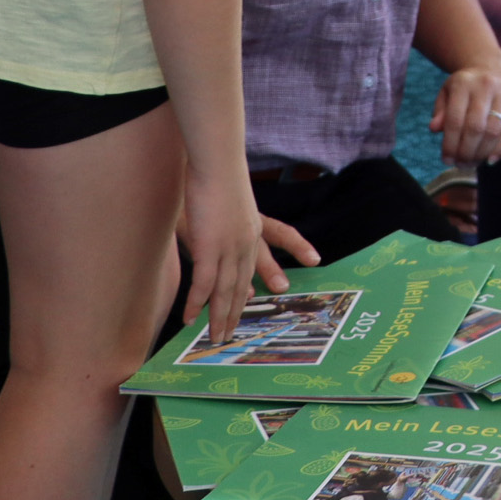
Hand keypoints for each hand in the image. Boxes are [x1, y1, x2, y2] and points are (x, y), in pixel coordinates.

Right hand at [178, 171, 315, 344]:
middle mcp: (248, 240)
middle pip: (247, 279)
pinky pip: (205, 284)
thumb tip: (224, 221)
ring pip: (227, 289)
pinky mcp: (209, 248)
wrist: (214, 162)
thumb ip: (229, 212)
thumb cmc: (214, 172)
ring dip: (221, 315)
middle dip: (242, 307)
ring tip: (218, 337)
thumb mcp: (227, 196)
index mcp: (254, 223)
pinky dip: (198, 303)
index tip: (309, 265)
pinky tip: (191, 319)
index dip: (284, 260)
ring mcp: (230, 247)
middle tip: (238, 333)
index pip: (273, 244)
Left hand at [431, 62, 500, 165]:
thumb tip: (435, 129)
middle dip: (466, 152)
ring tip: (473, 163)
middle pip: (475, 128)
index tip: (446, 160)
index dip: (450, 144)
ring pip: (493, 131)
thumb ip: (440, 111)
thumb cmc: (465, 86)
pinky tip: (490, 159)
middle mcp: (486, 85)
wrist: (490, 66)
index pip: (455, 120)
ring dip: (482, 153)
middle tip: (461, 165)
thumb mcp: (447, 93)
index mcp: (463, 83)